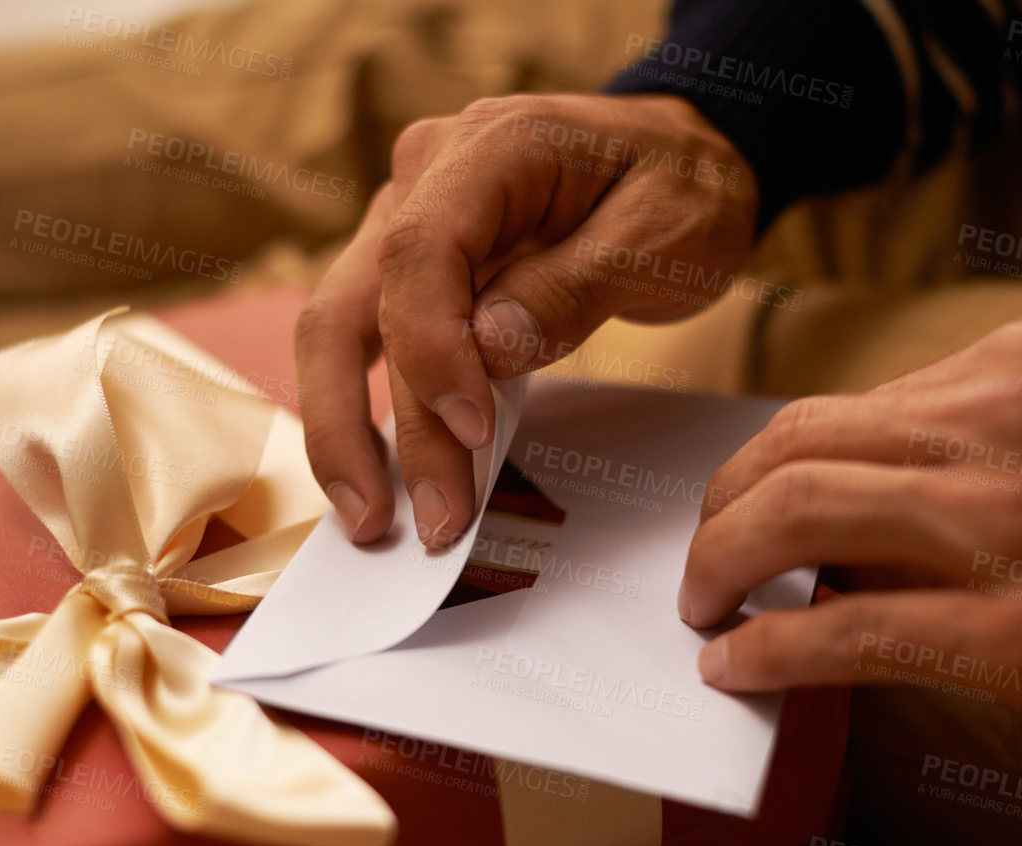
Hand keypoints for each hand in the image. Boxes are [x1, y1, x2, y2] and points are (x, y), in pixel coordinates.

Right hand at [295, 92, 757, 545]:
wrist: (685, 159)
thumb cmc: (680, 188)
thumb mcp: (661, 235)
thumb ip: (571, 288)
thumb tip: (486, 350)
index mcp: (491, 147)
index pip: (420, 250)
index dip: (432, 350)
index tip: (472, 429)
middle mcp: (425, 177)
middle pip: (352, 304)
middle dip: (367, 425)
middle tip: (412, 519)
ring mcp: (407, 222)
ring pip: (336, 331)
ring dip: (346, 432)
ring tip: (374, 522)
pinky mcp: (413, 270)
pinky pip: (369, 346)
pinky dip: (371, 417)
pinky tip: (387, 485)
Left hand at [679, 320, 1021, 772]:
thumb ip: (965, 437)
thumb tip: (844, 508)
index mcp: (1015, 369)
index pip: (836, 409)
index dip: (761, 465)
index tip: (737, 506)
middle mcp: (999, 427)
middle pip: (792, 450)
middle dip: (718, 511)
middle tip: (701, 564)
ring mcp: (1002, 525)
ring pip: (797, 517)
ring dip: (718, 568)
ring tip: (705, 610)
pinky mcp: (1011, 629)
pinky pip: (841, 628)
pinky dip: (763, 648)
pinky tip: (735, 665)